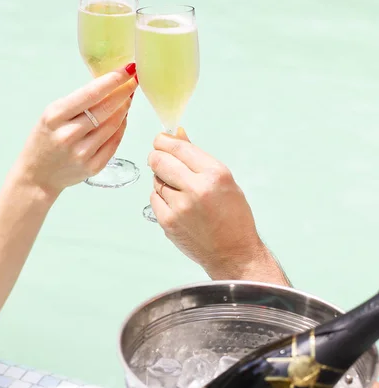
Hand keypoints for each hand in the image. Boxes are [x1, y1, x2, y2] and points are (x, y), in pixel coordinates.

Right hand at [15, 64, 137, 197]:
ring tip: (127, 98)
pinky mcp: (93, 167)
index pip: (91, 94)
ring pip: (114, 125)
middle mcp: (68, 134)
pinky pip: (115, 142)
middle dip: (124, 92)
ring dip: (124, 109)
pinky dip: (121, 127)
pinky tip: (122, 118)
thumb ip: (78, 102)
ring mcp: (82, 153)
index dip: (114, 80)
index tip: (129, 69)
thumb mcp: (51, 115)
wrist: (38, 175)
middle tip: (135, 81)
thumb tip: (109, 83)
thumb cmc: (46, 138)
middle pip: (106, 109)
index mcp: (54, 116)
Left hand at [148, 129, 286, 282]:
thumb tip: (177, 135)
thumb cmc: (233, 216)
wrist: (233, 253)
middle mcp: (196, 189)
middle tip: (161, 159)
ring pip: (155, 180)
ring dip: (162, 179)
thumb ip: (198, 158)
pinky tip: (176, 203)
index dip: (164, 140)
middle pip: (158, 160)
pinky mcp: (168, 222)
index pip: (178, 147)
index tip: (161, 139)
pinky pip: (154, 199)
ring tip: (179, 189)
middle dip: (156, 156)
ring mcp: (179, 207)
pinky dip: (161, 197)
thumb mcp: (224, 180)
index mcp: (214, 174)